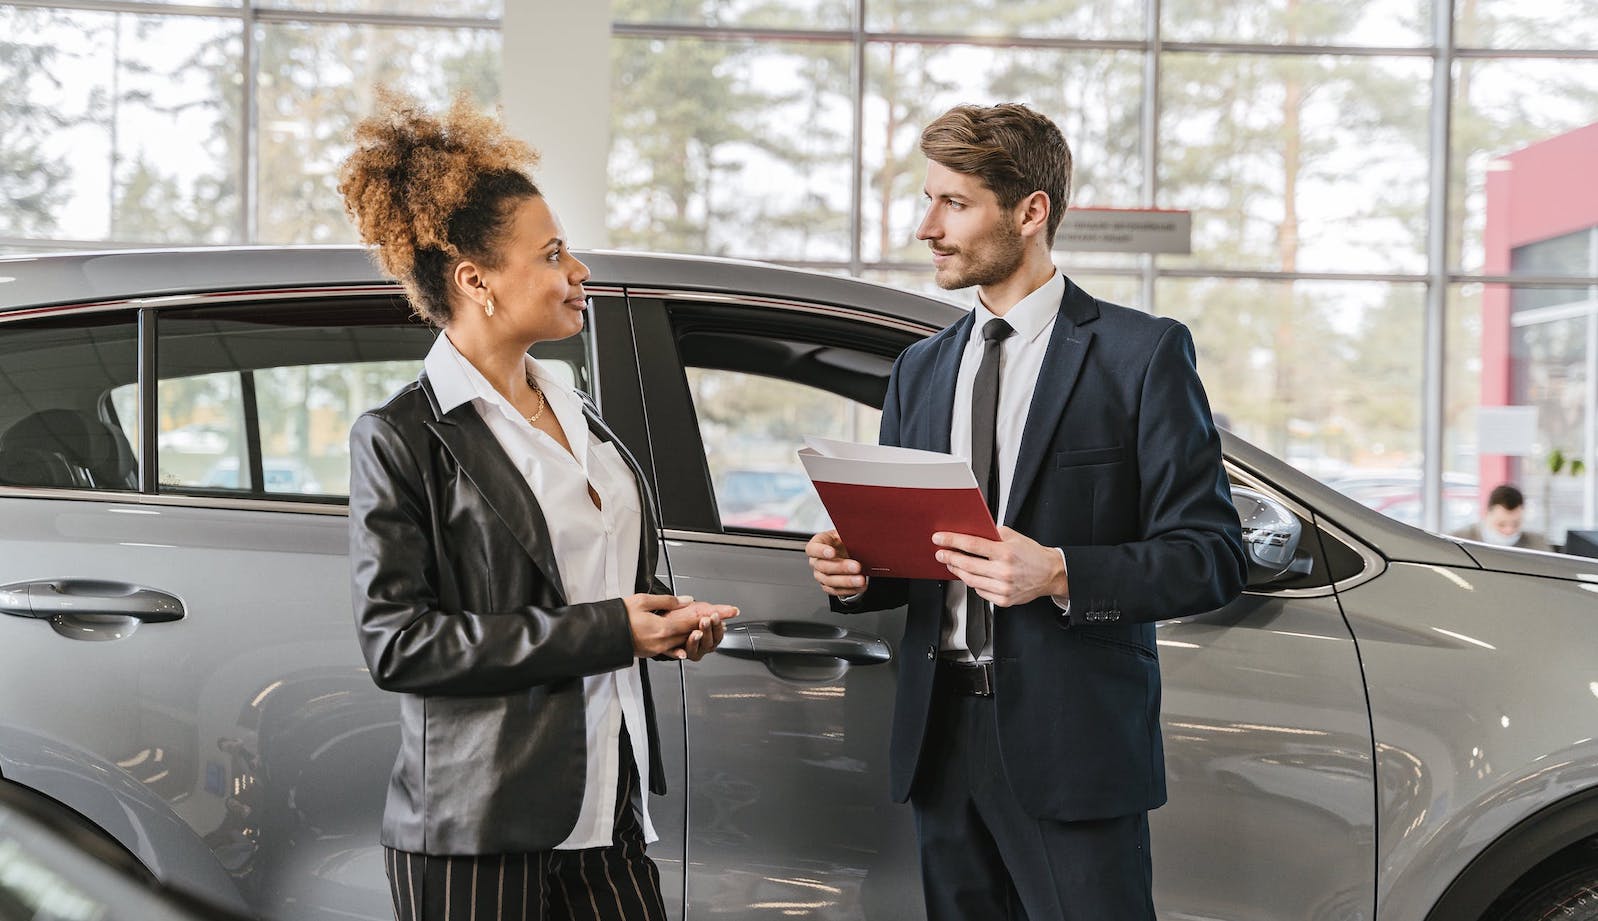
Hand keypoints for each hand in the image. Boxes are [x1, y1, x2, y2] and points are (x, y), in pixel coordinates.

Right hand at [625, 594, 738, 659]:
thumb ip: (667, 601)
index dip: (711, 615)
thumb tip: (686, 601)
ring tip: (708, 628)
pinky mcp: (651, 652)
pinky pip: (670, 650)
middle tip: (723, 618)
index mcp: (662, 627)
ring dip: (696, 634)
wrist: (603, 634)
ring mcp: (658, 648)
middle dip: (707, 624)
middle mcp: (663, 641)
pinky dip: (680, 649)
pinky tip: (686, 650)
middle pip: (691, 631)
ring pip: (683, 641)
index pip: (693, 620)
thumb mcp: (642, 600)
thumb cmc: (619, 617)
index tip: (726, 612)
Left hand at [674, 604, 733, 660]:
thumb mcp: (703, 609)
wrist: (667, 617)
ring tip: (695, 633)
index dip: (717, 626)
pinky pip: (678, 655)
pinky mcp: (676, 653)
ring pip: (695, 650)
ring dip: (695, 642)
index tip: (715, 616)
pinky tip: (681, 652)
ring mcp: (690, 650)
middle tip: (705, 621)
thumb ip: (720, 611)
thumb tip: (736, 611)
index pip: (718, 634)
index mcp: (710, 636)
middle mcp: (701, 645)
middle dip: (707, 631)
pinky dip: (679, 654)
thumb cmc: (685, 614)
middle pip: (708, 643)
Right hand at [806, 530, 867, 597]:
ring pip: (829, 581)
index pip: (812, 548)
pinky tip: (859, 586)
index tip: (832, 552)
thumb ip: (847, 534)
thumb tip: (858, 535)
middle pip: (823, 567)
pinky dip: (849, 589)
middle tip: (856, 566)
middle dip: (841, 567)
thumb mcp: (844, 533)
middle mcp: (816, 561)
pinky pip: (836, 590)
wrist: (847, 552)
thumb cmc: (843, 541)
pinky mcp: (828, 586)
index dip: (821, 551)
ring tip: (860, 580)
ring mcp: (821, 575)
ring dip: (846, 581)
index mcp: (817, 544)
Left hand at [933, 527, 1066, 607]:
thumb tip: (970, 531)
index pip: (972, 545)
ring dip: (957, 571)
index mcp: (1005, 553)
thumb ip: (992, 534)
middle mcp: (1004, 571)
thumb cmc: (1032, 555)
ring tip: (952, 563)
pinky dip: (972, 583)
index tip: (939, 538)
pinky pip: (980, 592)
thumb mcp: (1014, 537)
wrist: (1050, 574)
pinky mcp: (1004, 600)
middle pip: (967, 565)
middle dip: (949, 557)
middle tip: (940, 553)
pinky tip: (970, 576)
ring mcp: (1003, 588)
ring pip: (970, 580)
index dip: (952, 541)